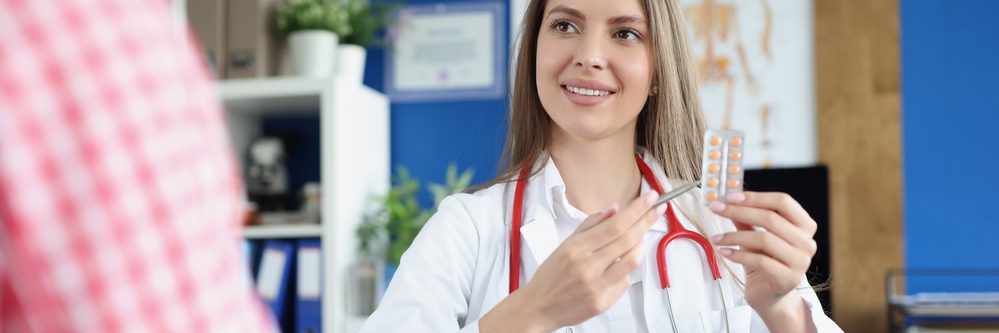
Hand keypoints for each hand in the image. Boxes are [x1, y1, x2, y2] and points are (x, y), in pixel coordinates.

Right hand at [479, 191, 665, 332]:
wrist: (538, 307)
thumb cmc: (551, 275)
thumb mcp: (564, 245)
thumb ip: (590, 225)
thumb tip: (615, 209)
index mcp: (576, 248)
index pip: (614, 224)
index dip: (636, 209)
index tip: (650, 197)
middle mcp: (587, 266)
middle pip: (626, 239)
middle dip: (646, 220)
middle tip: (657, 208)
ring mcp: (596, 286)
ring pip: (632, 260)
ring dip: (640, 245)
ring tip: (639, 237)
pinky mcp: (602, 302)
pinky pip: (624, 281)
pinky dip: (625, 270)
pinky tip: (618, 266)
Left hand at [708, 191, 817, 330]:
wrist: (769, 294)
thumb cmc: (764, 261)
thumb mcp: (754, 235)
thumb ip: (745, 218)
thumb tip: (727, 198)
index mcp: (804, 225)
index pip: (783, 201)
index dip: (755, 197)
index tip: (730, 196)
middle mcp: (807, 242)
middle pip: (771, 219)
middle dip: (739, 211)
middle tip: (716, 209)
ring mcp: (800, 261)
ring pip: (764, 239)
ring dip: (734, 236)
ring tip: (716, 238)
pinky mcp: (788, 278)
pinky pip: (760, 261)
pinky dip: (738, 255)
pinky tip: (724, 252)